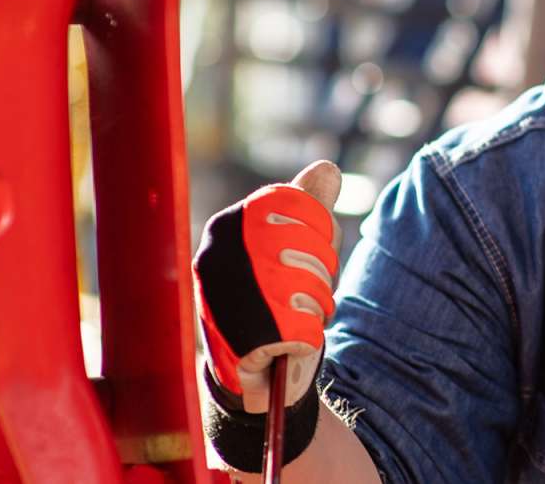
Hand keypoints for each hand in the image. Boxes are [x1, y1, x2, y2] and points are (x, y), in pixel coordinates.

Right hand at [194, 160, 342, 412]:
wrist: (251, 375)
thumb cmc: (272, 301)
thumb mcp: (295, 247)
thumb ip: (310, 209)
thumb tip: (328, 169)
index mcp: (225, 227)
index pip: (295, 205)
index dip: (316, 232)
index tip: (306, 253)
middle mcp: (216, 257)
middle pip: (308, 245)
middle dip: (319, 272)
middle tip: (301, 293)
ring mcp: (224, 298)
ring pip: (310, 287)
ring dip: (315, 307)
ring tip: (291, 317)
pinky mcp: (241, 340)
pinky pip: (307, 328)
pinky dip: (308, 339)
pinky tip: (285, 345)